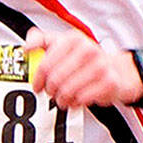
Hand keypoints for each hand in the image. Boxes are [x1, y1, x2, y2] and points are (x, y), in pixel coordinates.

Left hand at [27, 27, 142, 108]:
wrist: (116, 69)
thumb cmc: (85, 58)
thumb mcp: (63, 43)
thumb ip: (41, 40)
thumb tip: (26, 47)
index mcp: (73, 39)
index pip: (46, 64)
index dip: (38, 79)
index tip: (37, 86)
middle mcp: (88, 49)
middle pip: (55, 80)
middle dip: (50, 90)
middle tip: (52, 93)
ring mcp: (100, 66)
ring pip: (68, 91)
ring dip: (62, 99)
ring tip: (64, 97)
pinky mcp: (109, 82)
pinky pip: (82, 99)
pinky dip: (76, 103)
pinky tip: (77, 99)